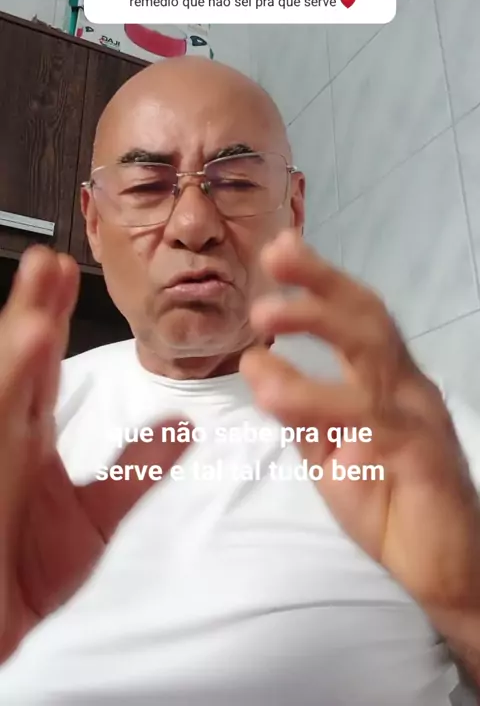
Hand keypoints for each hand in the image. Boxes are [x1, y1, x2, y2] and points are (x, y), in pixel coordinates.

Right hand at [0, 246, 186, 661]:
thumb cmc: (23, 573)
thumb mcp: (93, 519)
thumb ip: (137, 468)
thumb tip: (182, 423)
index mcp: (25, 434)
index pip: (41, 365)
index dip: (52, 316)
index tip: (65, 273)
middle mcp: (2, 432)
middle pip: (16, 363)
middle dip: (31, 312)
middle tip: (50, 263)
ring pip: (0, 389)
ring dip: (17, 345)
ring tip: (40, 296)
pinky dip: (10, 387)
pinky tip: (27, 353)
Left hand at [241, 230, 479, 615]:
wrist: (442, 569)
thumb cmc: (388, 503)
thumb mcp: (330, 450)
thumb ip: (299, 407)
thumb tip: (256, 362)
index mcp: (388, 380)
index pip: (357, 317)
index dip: (321, 281)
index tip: (280, 249)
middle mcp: (407, 386)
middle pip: (368, 317)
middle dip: (322, 280)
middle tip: (277, 254)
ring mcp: (417, 414)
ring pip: (370, 354)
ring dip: (316, 326)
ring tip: (264, 315)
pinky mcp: (419, 452)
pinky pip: (367, 417)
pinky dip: (315, 399)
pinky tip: (275, 394)